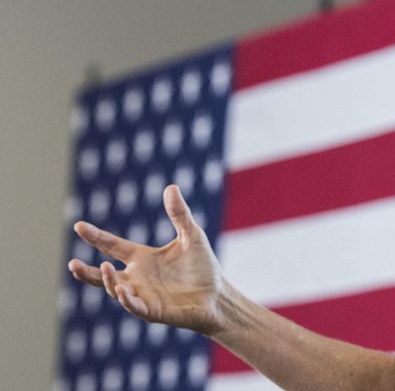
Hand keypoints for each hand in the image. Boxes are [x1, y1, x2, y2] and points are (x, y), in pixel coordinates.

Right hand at [67, 185, 225, 334]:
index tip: (78, 225)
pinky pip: (134, 306)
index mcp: (143, 258)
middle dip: (86, 272)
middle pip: (104, 274)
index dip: (96, 237)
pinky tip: (121, 290)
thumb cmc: (203, 266)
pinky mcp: (153, 311)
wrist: (218, 295)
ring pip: (115, 289)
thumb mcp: (191, 235)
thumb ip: (179, 214)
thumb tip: (171, 186)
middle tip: (72, 264)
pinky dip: (126, 299)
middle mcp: (137, 277)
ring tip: (107, 267)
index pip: (113, 245)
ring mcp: (143, 295)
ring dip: (108, 281)